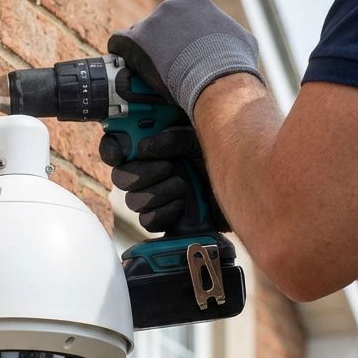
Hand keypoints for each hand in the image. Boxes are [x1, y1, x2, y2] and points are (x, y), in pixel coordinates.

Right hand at [100, 122, 230, 233]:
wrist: (245, 186)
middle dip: (141, 173)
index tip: (121, 151)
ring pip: (133, 201)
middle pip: (120, 177)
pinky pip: (147, 221)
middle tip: (168, 166)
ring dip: (157, 192)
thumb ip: (170, 137)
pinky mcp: (166, 220)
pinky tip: (182, 205)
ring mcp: (156, 197)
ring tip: (182, 185)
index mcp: (152, 147)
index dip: (112, 149)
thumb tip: (144, 148)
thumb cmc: (223, 155)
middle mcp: (149, 172)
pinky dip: (165, 212)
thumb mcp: (197, 137)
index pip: (116, 148)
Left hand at [107, 0, 262, 119]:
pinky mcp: (136, 41)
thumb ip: (232, 36)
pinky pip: (118, 42)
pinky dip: (120, 53)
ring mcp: (152, 22)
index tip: (175, 55)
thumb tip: (235, 41)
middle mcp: (171, 6)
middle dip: (157, 44)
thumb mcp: (243, 42)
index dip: (175, 38)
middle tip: (160, 67)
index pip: (177, 17)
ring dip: (140, 51)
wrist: (217, 79)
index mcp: (195, 3)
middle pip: (156, 25)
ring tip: (142, 71)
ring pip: (138, 34)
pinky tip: (121, 63)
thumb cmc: (233, 64)